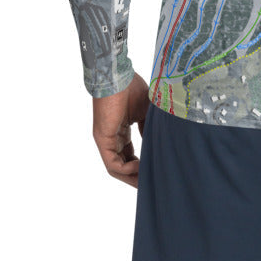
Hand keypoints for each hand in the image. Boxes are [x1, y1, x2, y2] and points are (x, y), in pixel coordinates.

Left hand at [91, 71, 150, 187]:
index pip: (130, 155)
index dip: (142, 165)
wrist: (118, 76)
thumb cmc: (131, 88)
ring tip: (147, 181)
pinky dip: (127, 169)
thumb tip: (157, 143)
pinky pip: (113, 164)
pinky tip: (141, 167)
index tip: (155, 171)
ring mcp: (106, 140)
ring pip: (117, 168)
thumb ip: (149, 128)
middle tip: (152, 183)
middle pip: (123, 165)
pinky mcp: (102, 140)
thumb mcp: (146, 111)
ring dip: (132, 177)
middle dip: (137, 176)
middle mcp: (112, 138)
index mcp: (121, 131)